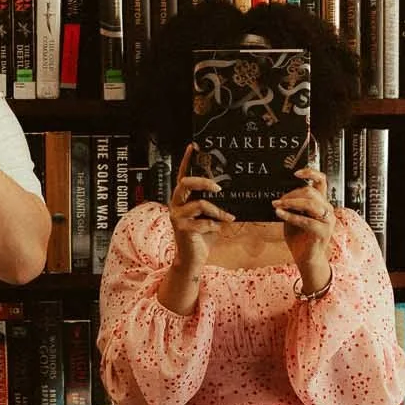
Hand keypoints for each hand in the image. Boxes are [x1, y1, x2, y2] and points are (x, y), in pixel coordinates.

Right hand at [168, 143, 233, 273]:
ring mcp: (177, 216)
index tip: (193, 146)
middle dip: (204, 182)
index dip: (186, 160)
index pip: (182, 175)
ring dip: (218, 211)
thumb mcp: (209, 215)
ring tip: (228, 217)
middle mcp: (176, 204)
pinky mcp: (182, 229)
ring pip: (200, 204)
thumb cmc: (202, 234)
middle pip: (185, 183)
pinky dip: (215, 225)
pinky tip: (218, 229)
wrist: (193, 258)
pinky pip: (204, 222)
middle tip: (219, 187)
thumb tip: (229, 191)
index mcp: (182, 198)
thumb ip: (213, 203)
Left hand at [273, 166, 335, 290]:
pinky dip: (290, 216)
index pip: (321, 181)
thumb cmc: (299, 237)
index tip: (296, 173)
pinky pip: (305, 220)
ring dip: (290, 203)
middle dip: (291, 194)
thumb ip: (293, 205)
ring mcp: (327, 221)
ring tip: (277, 205)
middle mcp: (327, 210)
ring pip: (309, 203)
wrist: (306, 258)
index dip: (310, 173)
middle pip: (310, 192)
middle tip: (277, 200)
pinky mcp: (323, 232)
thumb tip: (282, 195)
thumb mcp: (294, 216)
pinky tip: (279, 214)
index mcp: (322, 203)